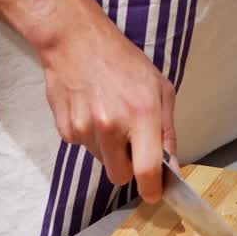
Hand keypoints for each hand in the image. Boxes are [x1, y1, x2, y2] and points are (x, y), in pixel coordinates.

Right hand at [38, 0, 176, 202]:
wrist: (76, 41)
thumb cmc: (122, 61)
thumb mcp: (159, 89)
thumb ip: (167, 130)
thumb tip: (169, 165)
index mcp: (140, 115)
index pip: (146, 170)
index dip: (151, 189)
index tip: (153, 194)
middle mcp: (111, 126)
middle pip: (120, 176)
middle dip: (128, 167)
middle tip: (130, 143)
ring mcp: (86, 129)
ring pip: (102, 161)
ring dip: (109, 149)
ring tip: (108, 116)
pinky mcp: (66, 130)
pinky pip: (84, 148)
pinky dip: (91, 137)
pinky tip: (92, 111)